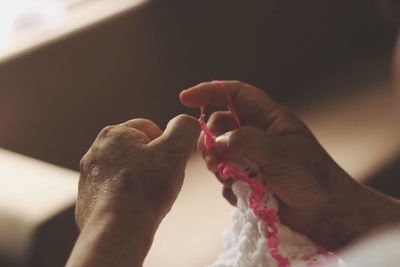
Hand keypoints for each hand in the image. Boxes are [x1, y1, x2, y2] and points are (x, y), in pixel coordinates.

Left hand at [76, 115, 199, 229]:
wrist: (117, 231)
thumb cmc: (146, 189)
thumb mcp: (175, 150)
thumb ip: (184, 128)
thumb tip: (186, 121)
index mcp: (114, 133)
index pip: (150, 128)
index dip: (166, 146)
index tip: (169, 164)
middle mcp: (96, 150)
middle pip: (137, 150)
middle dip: (153, 163)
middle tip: (160, 181)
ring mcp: (89, 175)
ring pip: (126, 171)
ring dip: (140, 180)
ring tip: (148, 197)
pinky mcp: (88, 198)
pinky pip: (114, 190)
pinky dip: (126, 197)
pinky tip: (134, 208)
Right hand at [180, 81, 361, 248]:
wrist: (323, 214)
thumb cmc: (312, 177)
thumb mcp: (282, 154)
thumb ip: (248, 142)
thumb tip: (217, 143)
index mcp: (268, 118)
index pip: (234, 95)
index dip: (210, 92)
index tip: (185, 98)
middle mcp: (255, 134)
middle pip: (218, 126)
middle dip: (211, 140)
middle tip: (215, 159)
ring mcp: (249, 158)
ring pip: (217, 153)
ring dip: (220, 166)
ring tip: (235, 179)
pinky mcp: (245, 179)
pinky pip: (224, 177)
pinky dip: (229, 185)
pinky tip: (247, 195)